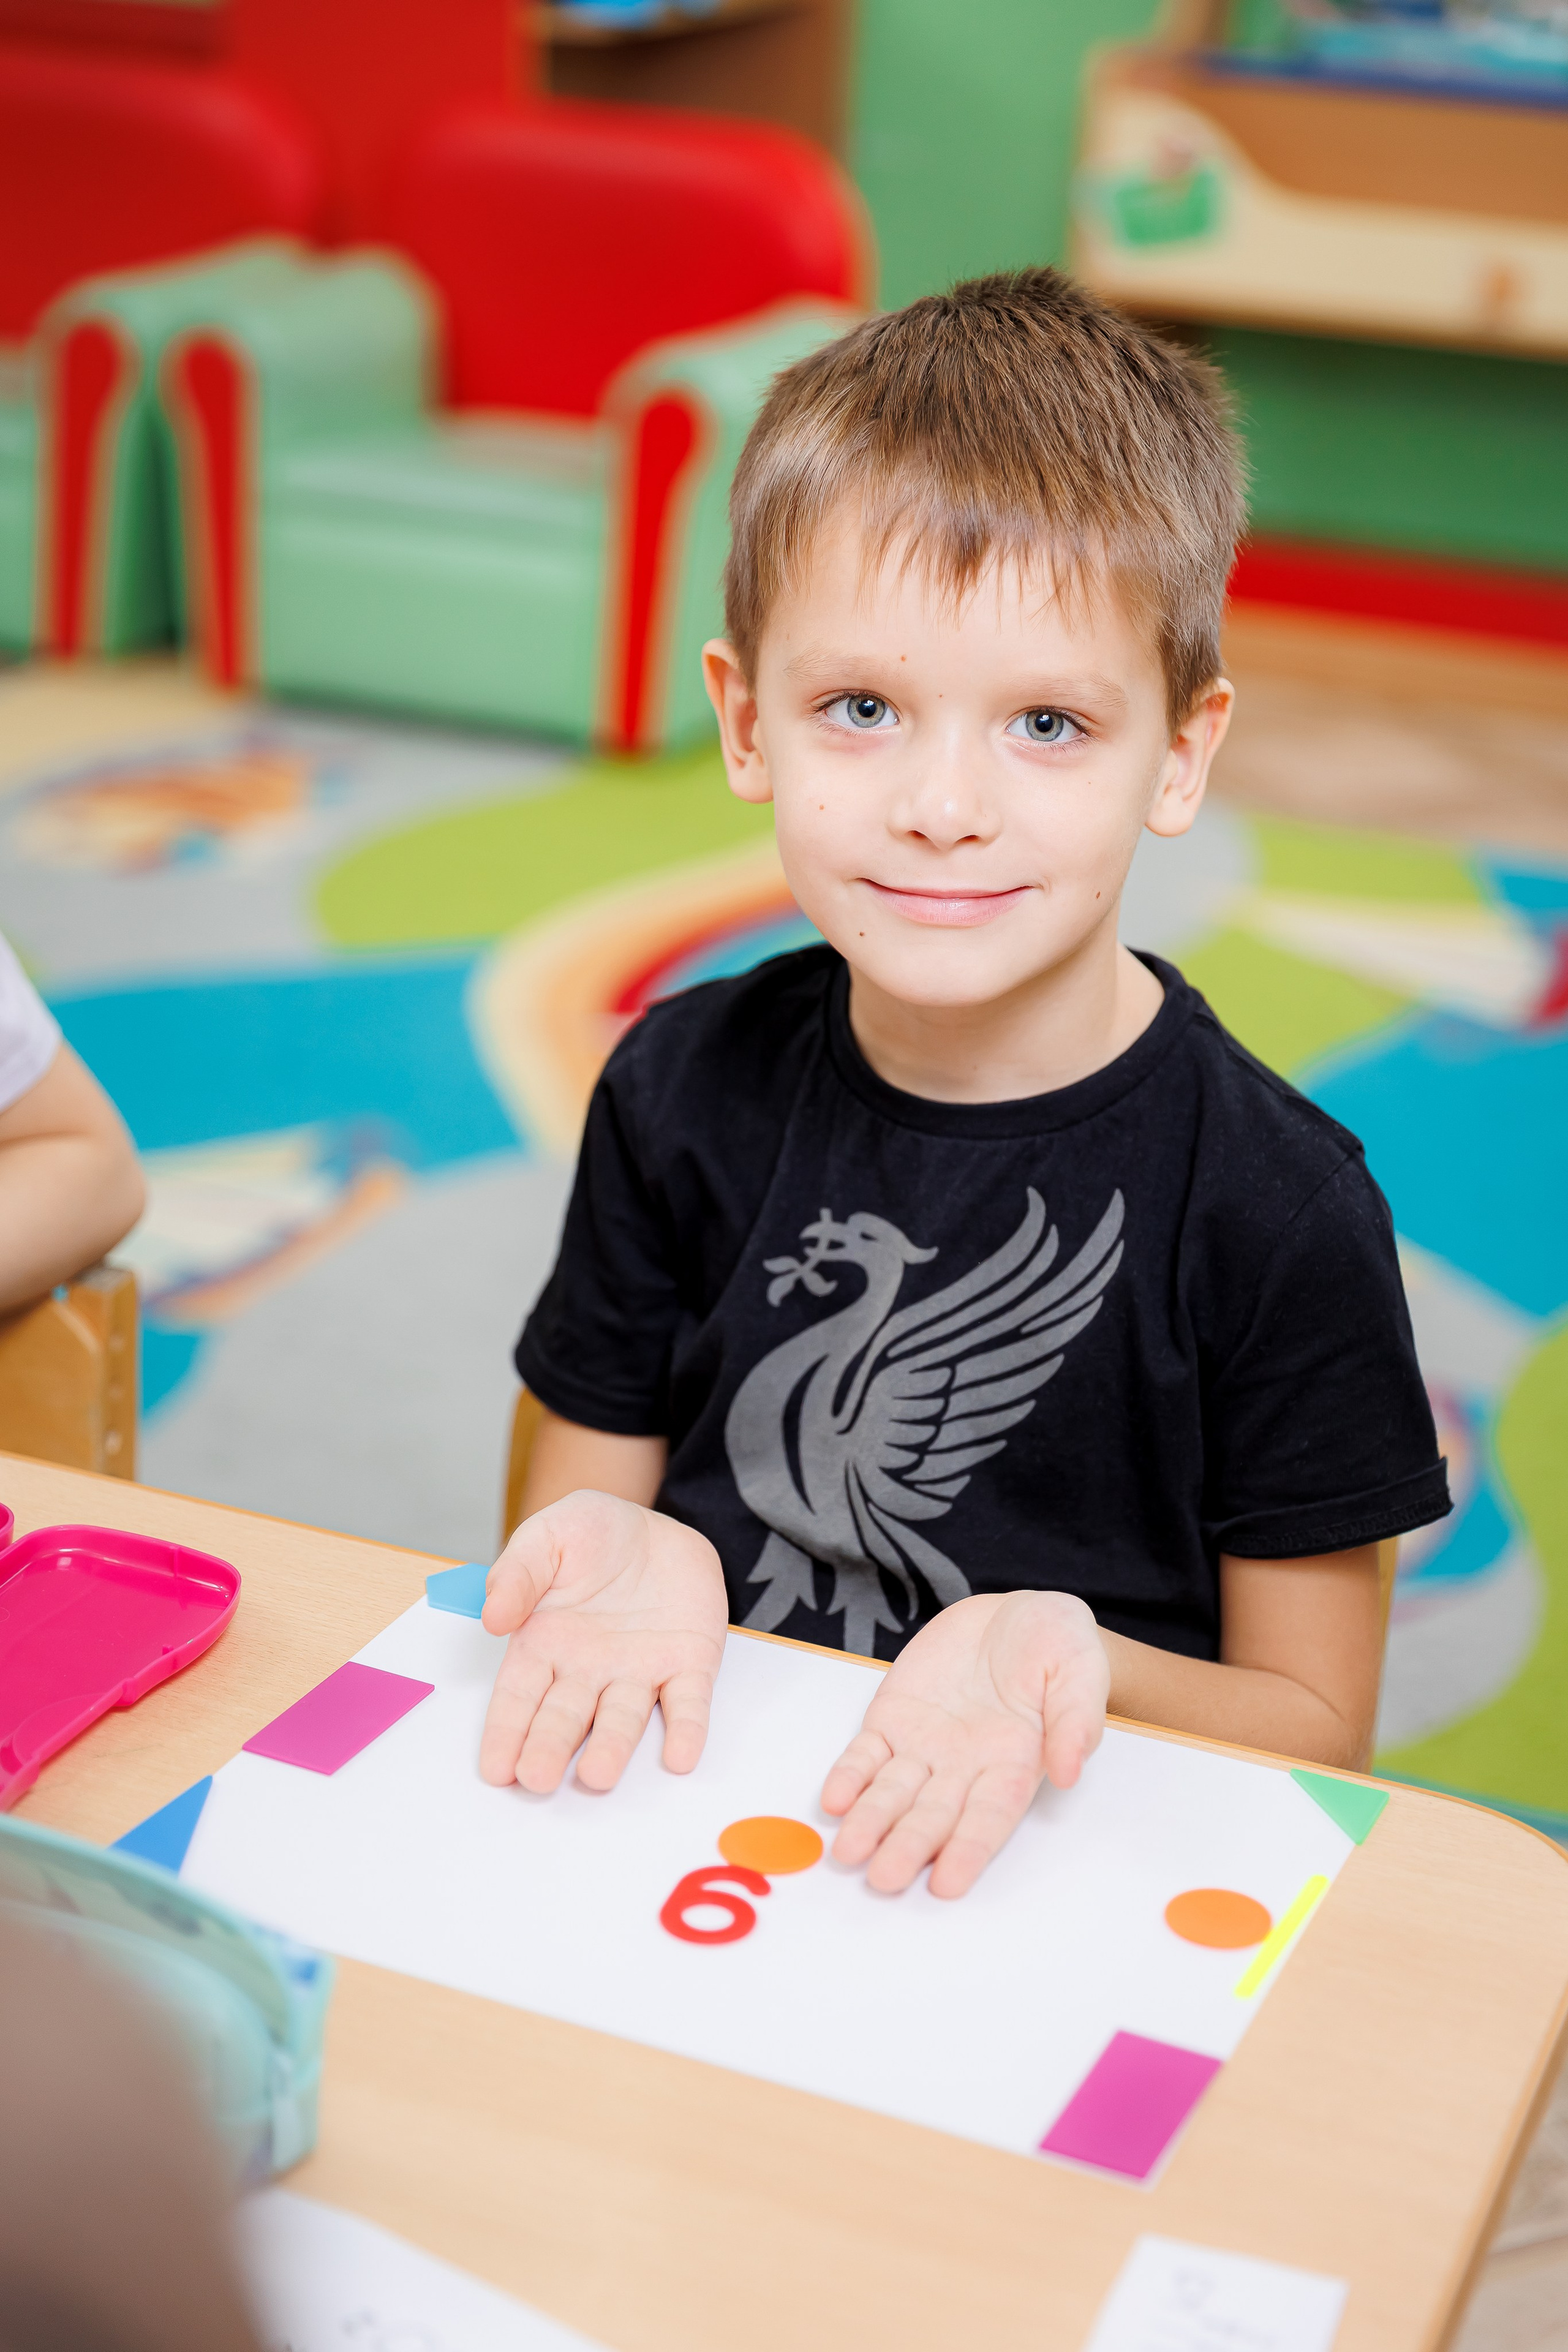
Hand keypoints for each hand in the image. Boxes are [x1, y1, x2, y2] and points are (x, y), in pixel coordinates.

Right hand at [478, 1491, 726, 1795]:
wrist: (656, 1526)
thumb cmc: (591, 1535)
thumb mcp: (547, 1536)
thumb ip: (518, 1572)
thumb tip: (493, 1617)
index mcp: (544, 1644)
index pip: (519, 1697)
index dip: (506, 1732)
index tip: (495, 1768)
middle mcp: (589, 1672)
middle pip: (565, 1717)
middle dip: (550, 1748)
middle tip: (538, 1779)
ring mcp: (639, 1673)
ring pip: (623, 1719)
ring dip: (612, 1748)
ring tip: (598, 1775)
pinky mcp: (688, 1665)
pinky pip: (687, 1702)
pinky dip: (685, 1730)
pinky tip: (680, 1757)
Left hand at [822, 1591, 1108, 1897]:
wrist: (1012, 1614)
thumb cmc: (1055, 1645)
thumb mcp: (1080, 1669)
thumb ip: (1076, 1718)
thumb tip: (1068, 1770)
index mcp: (1015, 1764)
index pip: (989, 1817)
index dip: (968, 1849)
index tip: (948, 1882)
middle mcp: (965, 1767)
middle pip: (934, 1815)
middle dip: (909, 1846)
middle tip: (883, 1878)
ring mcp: (925, 1746)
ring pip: (893, 1792)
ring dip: (870, 1822)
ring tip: (848, 1851)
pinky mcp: (893, 1718)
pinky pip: (866, 1753)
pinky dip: (849, 1776)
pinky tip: (834, 1800)